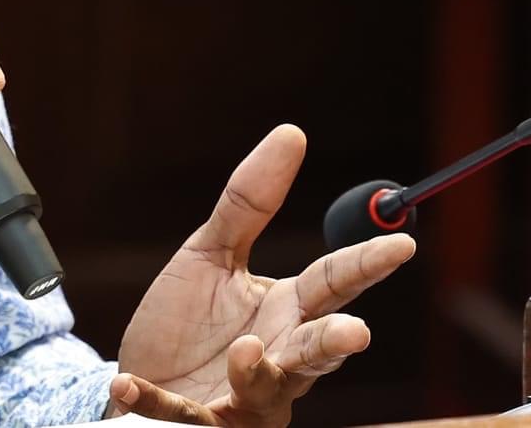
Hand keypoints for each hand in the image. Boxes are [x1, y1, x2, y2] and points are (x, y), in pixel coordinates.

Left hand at [107, 125, 414, 426]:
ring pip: (267, 391)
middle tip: (355, 332)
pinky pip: (181, 415)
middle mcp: (277, 359)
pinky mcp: (198, 423)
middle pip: (316, 349)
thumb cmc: (186, 321)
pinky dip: (157, 402)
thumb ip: (249, 203)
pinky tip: (129, 384)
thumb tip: (291, 133)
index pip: (332, 283)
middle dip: (335, 342)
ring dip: (260, 373)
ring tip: (248, 349)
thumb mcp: (209, 254)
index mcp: (285, 312)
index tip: (401, 243)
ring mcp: (243, 397)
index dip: (366, 264)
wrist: (140, 378)